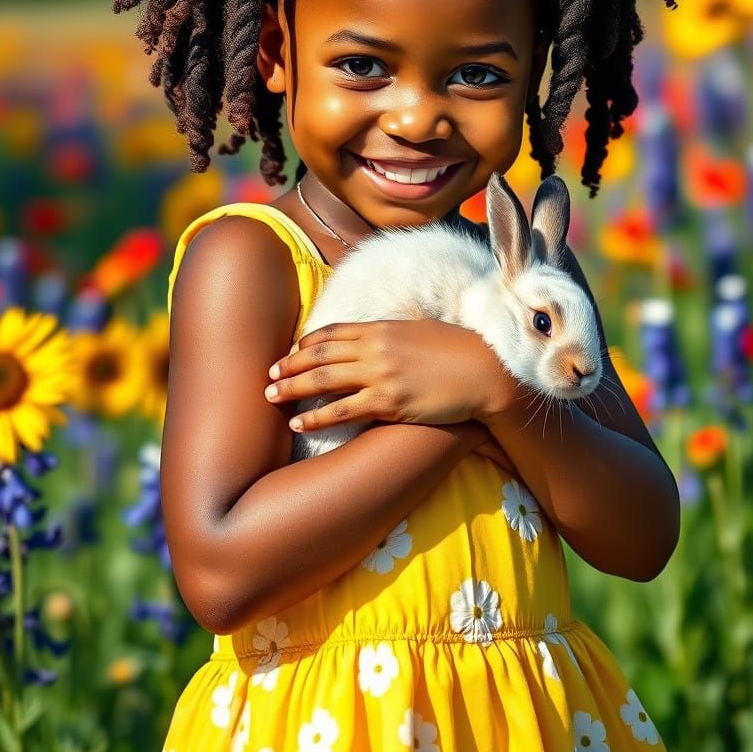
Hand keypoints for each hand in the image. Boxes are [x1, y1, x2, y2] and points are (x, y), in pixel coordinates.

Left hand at [263, 319, 503, 433]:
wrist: (485, 373)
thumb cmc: (458, 350)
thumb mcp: (421, 329)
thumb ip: (393, 331)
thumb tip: (379, 334)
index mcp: (382, 327)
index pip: (332, 332)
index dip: (306, 343)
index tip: (291, 352)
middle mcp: (376, 348)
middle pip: (319, 354)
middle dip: (289, 365)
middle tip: (267, 375)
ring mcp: (380, 375)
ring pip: (323, 381)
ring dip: (292, 388)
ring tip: (270, 396)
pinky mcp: (388, 403)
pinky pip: (342, 410)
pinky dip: (315, 417)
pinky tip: (298, 424)